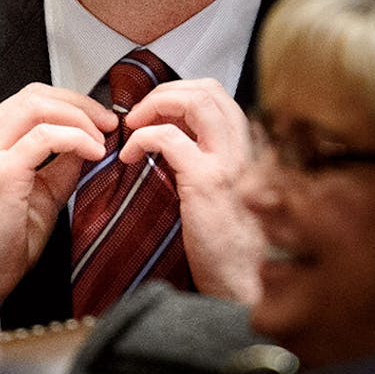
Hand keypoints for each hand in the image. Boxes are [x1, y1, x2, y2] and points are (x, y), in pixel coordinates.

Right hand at [0, 83, 117, 315]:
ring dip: (79, 117)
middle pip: (33, 95)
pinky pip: (44, 138)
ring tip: (102, 137)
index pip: (28, 100)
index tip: (98, 118)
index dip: (69, 102)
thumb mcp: (41, 192)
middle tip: (108, 122)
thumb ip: (61, 162)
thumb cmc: (2, 242)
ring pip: (37, 107)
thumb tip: (90, 139)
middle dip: (79, 103)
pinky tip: (93, 152)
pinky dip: (75, 138)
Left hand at [120, 79, 263, 304]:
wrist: (244, 284)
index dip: (183, 95)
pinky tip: (129, 157)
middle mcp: (243, 150)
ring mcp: (227, 163)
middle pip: (209, 89)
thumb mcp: (225, 196)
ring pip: (196, 100)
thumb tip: (175, 142)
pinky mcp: (205, 182)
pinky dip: (141, 139)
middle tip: (141, 114)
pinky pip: (168, 138)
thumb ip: (210, 165)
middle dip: (168, 91)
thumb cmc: (229, 248)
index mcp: (246, 151)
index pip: (220, 96)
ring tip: (134, 127)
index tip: (157, 113)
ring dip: (156, 105)